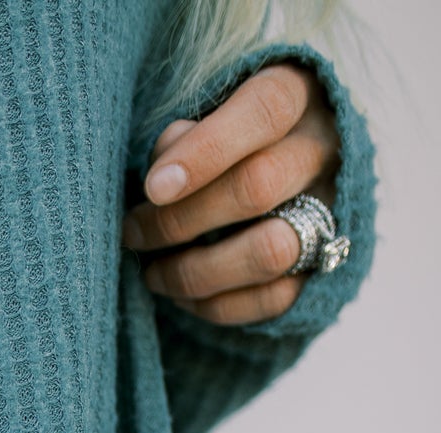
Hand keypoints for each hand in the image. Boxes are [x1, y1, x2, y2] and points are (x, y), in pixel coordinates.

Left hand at [122, 62, 340, 325]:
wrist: (278, 171)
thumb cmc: (223, 138)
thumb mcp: (203, 115)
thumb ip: (183, 136)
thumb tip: (163, 179)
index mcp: (298, 93)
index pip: (264, 111)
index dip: (207, 149)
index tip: (153, 188)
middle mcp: (325, 149)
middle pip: (259, 186)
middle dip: (183, 220)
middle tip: (133, 233)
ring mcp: (333, 210)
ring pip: (270, 251)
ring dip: (197, 272)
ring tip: (153, 274)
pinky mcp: (326, 265)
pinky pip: (273, 298)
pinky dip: (217, 304)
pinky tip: (181, 297)